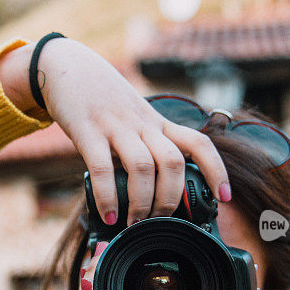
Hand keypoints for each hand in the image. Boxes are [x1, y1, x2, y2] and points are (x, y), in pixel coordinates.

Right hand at [0, 38, 230, 225]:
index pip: (199, 143)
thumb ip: (144, 146)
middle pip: (173, 163)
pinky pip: (102, 167)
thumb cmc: (101, 100)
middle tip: (159, 221)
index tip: (224, 197)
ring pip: (143, 167)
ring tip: (134, 222)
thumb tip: (149, 190)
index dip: (216, 170)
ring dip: (142, 202)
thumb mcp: (133, 117)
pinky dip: (108, 196)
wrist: (66, 66)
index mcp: (157, 123)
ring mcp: (115, 126)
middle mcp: (142, 124)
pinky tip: (109, 214)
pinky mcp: (87, 130)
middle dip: (170, 198)